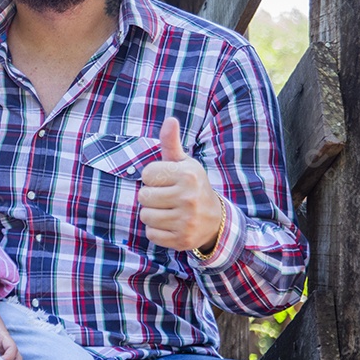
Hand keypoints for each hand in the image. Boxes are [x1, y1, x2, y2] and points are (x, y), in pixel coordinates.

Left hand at [138, 117, 223, 252]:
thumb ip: (171, 144)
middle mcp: (189, 198)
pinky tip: (170, 225)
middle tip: (166, 198)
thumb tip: (170, 120)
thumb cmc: (192, 186)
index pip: (147, 174)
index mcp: (188, 175)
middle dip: (151, 197)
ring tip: (168, 211)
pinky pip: (151, 234)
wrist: (216, 220)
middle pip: (143, 196)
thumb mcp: (184, 163)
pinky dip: (156, 231)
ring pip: (145, 216)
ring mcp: (187, 221)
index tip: (166, 181)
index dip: (152, 178)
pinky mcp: (182, 240)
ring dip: (152, 214)